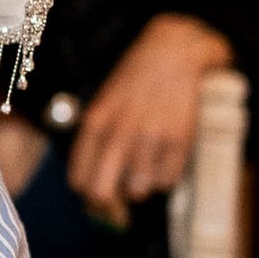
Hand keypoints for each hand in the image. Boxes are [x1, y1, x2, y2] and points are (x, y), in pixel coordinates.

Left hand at [67, 14, 231, 224]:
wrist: (174, 53)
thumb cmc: (135, 82)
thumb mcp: (104, 105)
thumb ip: (96, 143)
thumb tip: (93, 190)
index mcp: (95, 124)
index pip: (79, 181)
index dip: (86, 196)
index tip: (95, 196)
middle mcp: (119, 134)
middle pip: (101, 194)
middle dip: (108, 205)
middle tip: (118, 200)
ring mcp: (150, 139)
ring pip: (138, 192)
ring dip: (141, 187)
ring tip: (146, 166)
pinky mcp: (179, 141)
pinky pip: (167, 181)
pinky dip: (165, 177)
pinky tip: (165, 157)